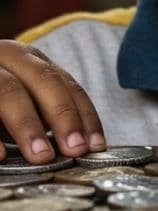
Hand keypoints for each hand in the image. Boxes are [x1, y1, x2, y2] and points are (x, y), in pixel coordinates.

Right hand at [0, 41, 105, 162]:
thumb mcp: (21, 98)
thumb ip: (45, 114)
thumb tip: (82, 148)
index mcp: (29, 58)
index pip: (66, 83)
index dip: (84, 114)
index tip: (96, 145)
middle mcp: (6, 55)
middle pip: (43, 80)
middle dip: (63, 117)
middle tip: (75, 150)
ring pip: (7, 90)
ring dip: (27, 124)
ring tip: (42, 155)